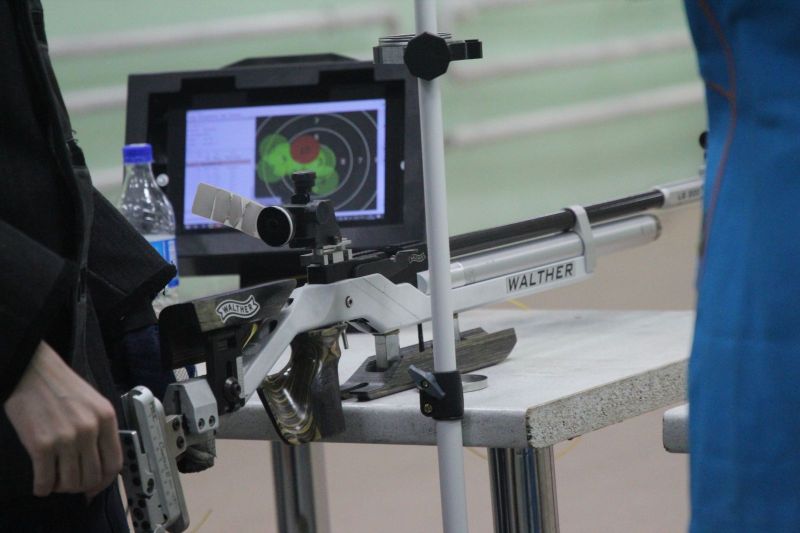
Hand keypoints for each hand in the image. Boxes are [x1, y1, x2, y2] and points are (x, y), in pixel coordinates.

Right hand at [3, 341, 122, 496]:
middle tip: (70, 483)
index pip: (114, 463)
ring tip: (54, 480)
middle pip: (92, 476)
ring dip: (61, 488)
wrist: (32, 372)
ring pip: (70, 483)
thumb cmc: (61, 387)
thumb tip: (99, 464)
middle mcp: (89, 430)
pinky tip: (40, 483)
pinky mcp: (41, 445)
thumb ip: (100, 430)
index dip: (105, 481)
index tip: (95, 487)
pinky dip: (42, 488)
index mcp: (106, 419)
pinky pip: (45, 481)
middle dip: (81, 486)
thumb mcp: (94, 403)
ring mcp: (66, 438)